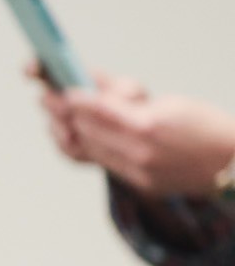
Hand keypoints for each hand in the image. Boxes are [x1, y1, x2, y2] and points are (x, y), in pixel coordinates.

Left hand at [34, 67, 234, 195]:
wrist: (234, 163)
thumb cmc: (205, 124)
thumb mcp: (169, 102)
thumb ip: (126, 95)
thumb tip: (89, 80)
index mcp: (148, 126)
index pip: (98, 110)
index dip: (76, 99)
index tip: (61, 89)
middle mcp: (141, 153)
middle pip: (88, 131)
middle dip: (66, 114)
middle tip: (48, 98)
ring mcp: (139, 173)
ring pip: (92, 150)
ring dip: (73, 131)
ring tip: (59, 116)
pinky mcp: (141, 185)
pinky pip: (106, 164)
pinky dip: (91, 148)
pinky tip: (81, 136)